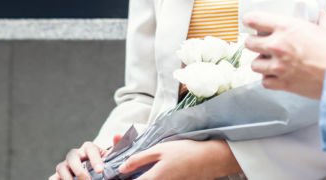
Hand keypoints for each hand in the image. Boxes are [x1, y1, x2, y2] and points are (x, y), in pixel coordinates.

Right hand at [50, 135, 119, 179]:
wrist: (96, 173)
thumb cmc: (103, 166)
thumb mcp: (111, 159)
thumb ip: (115, 148)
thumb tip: (117, 135)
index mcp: (89, 149)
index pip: (90, 148)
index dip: (95, 159)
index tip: (101, 170)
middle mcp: (75, 155)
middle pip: (72, 156)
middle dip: (79, 169)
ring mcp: (65, 165)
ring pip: (61, 167)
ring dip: (67, 177)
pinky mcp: (58, 175)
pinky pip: (53, 177)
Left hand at [118, 139, 239, 179]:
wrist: (209, 159)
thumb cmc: (185, 151)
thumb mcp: (160, 149)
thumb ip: (139, 159)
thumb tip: (121, 168)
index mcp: (153, 179)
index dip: (122, 179)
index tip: (116, 174)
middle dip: (132, 177)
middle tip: (126, 171)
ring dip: (142, 177)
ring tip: (139, 170)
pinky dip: (151, 177)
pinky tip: (153, 171)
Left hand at [242, 10, 325, 98]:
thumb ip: (322, 18)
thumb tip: (321, 15)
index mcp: (286, 27)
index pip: (254, 20)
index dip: (250, 21)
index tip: (251, 23)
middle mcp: (278, 46)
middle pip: (249, 43)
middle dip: (254, 42)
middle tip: (261, 43)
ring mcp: (279, 66)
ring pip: (254, 64)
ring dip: (261, 62)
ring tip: (270, 61)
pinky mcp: (283, 84)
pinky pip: (265, 82)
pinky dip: (269, 79)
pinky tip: (277, 75)